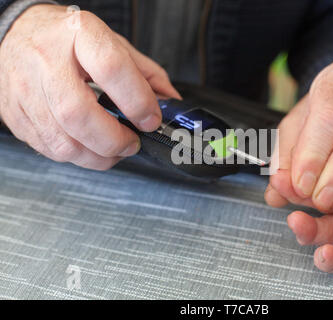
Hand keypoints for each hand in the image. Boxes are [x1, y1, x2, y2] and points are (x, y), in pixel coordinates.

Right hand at [0, 4, 180, 169]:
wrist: (19, 34)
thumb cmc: (69, 40)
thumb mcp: (113, 43)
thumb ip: (146, 73)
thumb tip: (171, 102)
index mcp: (80, 35)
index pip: (111, 69)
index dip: (137, 101)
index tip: (151, 120)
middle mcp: (48, 61)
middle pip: (79, 114)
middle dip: (114, 140)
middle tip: (132, 143)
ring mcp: (27, 90)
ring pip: (63, 142)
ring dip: (98, 157)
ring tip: (114, 149)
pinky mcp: (17, 116)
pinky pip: (51, 150)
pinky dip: (78, 157)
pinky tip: (89, 146)